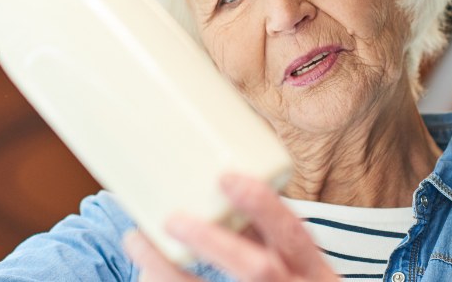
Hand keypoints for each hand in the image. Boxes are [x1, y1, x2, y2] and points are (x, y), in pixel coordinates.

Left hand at [124, 174, 338, 281]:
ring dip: (169, 271)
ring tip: (138, 242)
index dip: (263, 206)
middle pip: (258, 269)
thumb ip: (263, 236)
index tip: (226, 178)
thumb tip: (213, 183)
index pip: (294, 233)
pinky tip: (144, 272)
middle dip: (213, 242)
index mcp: (313, 272)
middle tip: (174, 219)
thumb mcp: (292, 264)